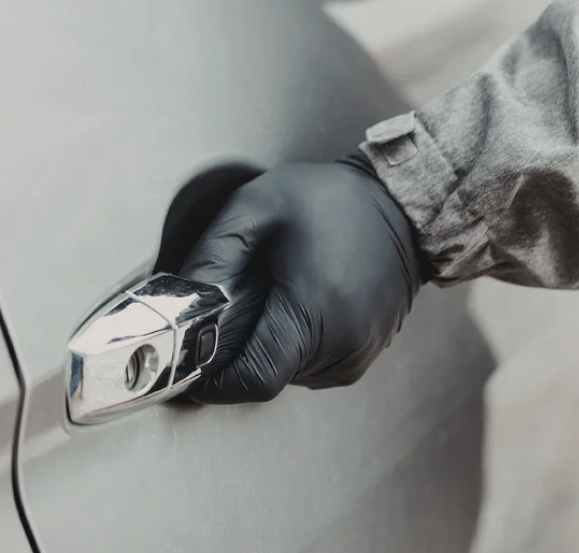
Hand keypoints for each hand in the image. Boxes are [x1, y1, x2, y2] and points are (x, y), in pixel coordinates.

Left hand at [181, 156, 421, 402]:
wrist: (399, 200)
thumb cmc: (329, 199)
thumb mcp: (257, 207)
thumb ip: (214, 254)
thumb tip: (179, 299)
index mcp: (314, 313)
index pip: (254, 379)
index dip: (214, 378)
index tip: (192, 358)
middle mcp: (343, 346)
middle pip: (269, 377)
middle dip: (239, 351)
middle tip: (232, 306)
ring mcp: (360, 354)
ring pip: (291, 374)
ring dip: (268, 346)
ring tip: (270, 296)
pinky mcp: (367, 352)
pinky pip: (315, 365)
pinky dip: (295, 344)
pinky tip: (296, 302)